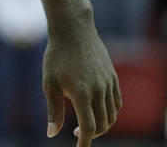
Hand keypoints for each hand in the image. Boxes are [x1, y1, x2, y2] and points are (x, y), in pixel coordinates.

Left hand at [43, 18, 121, 145]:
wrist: (73, 30)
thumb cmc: (56, 56)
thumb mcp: (49, 83)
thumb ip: (54, 110)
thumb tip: (52, 134)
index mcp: (82, 94)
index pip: (89, 127)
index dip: (84, 141)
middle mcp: (99, 90)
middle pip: (103, 124)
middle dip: (92, 134)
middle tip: (78, 132)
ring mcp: (109, 83)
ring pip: (112, 115)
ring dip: (102, 124)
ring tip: (87, 122)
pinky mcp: (113, 77)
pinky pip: (117, 102)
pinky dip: (110, 112)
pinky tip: (98, 110)